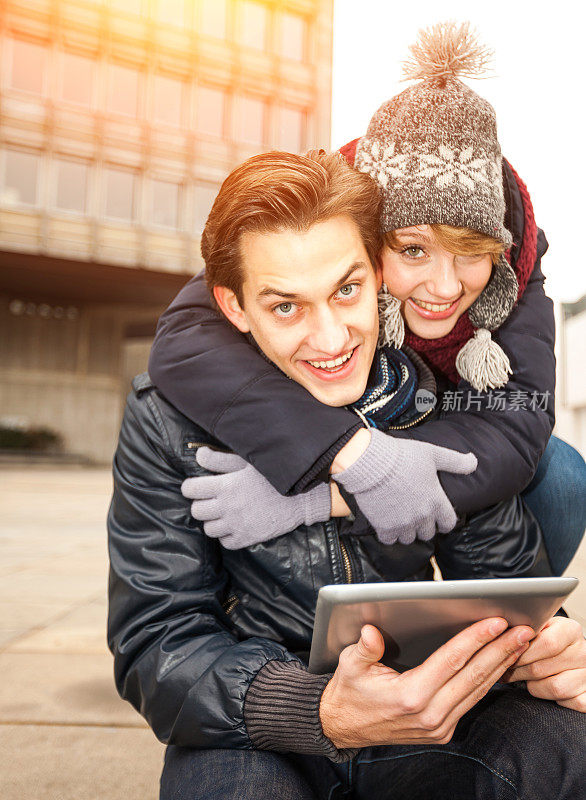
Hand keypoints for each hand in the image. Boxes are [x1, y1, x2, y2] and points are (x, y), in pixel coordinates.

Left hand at [181, 447, 330, 548]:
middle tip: (212, 499)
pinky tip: (235, 524)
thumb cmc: (273, 476)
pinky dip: (226, 535)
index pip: (190, 490)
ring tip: (224, 513)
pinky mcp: (247, 538)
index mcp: (226, 485)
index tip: (196, 486)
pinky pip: (225, 542)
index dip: (190, 487)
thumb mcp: (247, 462)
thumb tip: (198, 456)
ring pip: (208, 529)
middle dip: (201, 504)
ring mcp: (237, 525)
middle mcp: (228, 507)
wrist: (300, 497)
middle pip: (196, 511)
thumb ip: (220, 460)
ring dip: (213, 520)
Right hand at [319, 618, 533, 748]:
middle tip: (523, 630)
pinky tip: (499, 664)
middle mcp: (429, 714)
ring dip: (501, 665)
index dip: (475, 639)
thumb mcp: (350, 665)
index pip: (451, 661)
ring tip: (519, 643)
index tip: (496, 622)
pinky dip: (488, 681)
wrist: (344, 726)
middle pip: (473, 676)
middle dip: (501, 650)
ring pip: (478, 691)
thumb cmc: (350, 691)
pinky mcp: (442, 731)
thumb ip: (363, 648)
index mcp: (410, 696)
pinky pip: (470, 702)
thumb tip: (371, 631)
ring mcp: (439, 726)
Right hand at [332, 428, 476, 544]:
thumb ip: (455, 462)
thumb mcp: (433, 454)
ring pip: (409, 538)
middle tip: (416, 515)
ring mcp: (402, 523)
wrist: (371, 462)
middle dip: (424, 526)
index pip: (448, 523)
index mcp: (436, 501)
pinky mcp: (384, 526)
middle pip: (428, 534)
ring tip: (400, 519)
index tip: (438, 518)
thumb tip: (475, 462)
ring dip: (406, 531)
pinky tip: (386, 523)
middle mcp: (422, 516)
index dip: (444, 522)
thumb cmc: (402, 456)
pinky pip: (390, 540)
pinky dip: (388, 534)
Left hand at [503, 616, 585, 711]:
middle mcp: (583, 652)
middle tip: (506, 669)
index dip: (523, 652)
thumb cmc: (547, 640)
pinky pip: (565, 702)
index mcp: (570, 630)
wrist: (568, 654)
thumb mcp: (538, 627)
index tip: (508, 654)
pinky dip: (549, 697)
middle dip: (518, 671)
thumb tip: (500, 630)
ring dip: (532, 685)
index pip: (547, 643)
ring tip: (523, 677)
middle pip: (542, 668)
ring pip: (553, 687)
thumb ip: (524, 627)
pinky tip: (541, 686)